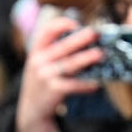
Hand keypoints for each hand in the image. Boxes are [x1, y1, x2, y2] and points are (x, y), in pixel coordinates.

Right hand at [15, 16, 101, 131]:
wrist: (31, 108)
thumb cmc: (41, 82)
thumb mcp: (39, 63)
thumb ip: (53, 51)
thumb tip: (82, 38)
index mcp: (36, 51)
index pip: (46, 31)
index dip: (61, 24)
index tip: (76, 23)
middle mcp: (38, 62)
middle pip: (63, 46)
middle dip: (81, 38)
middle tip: (95, 33)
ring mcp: (45, 76)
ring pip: (70, 64)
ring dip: (87, 58)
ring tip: (100, 54)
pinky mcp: (53, 90)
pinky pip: (73, 84)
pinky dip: (86, 84)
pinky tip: (96, 83)